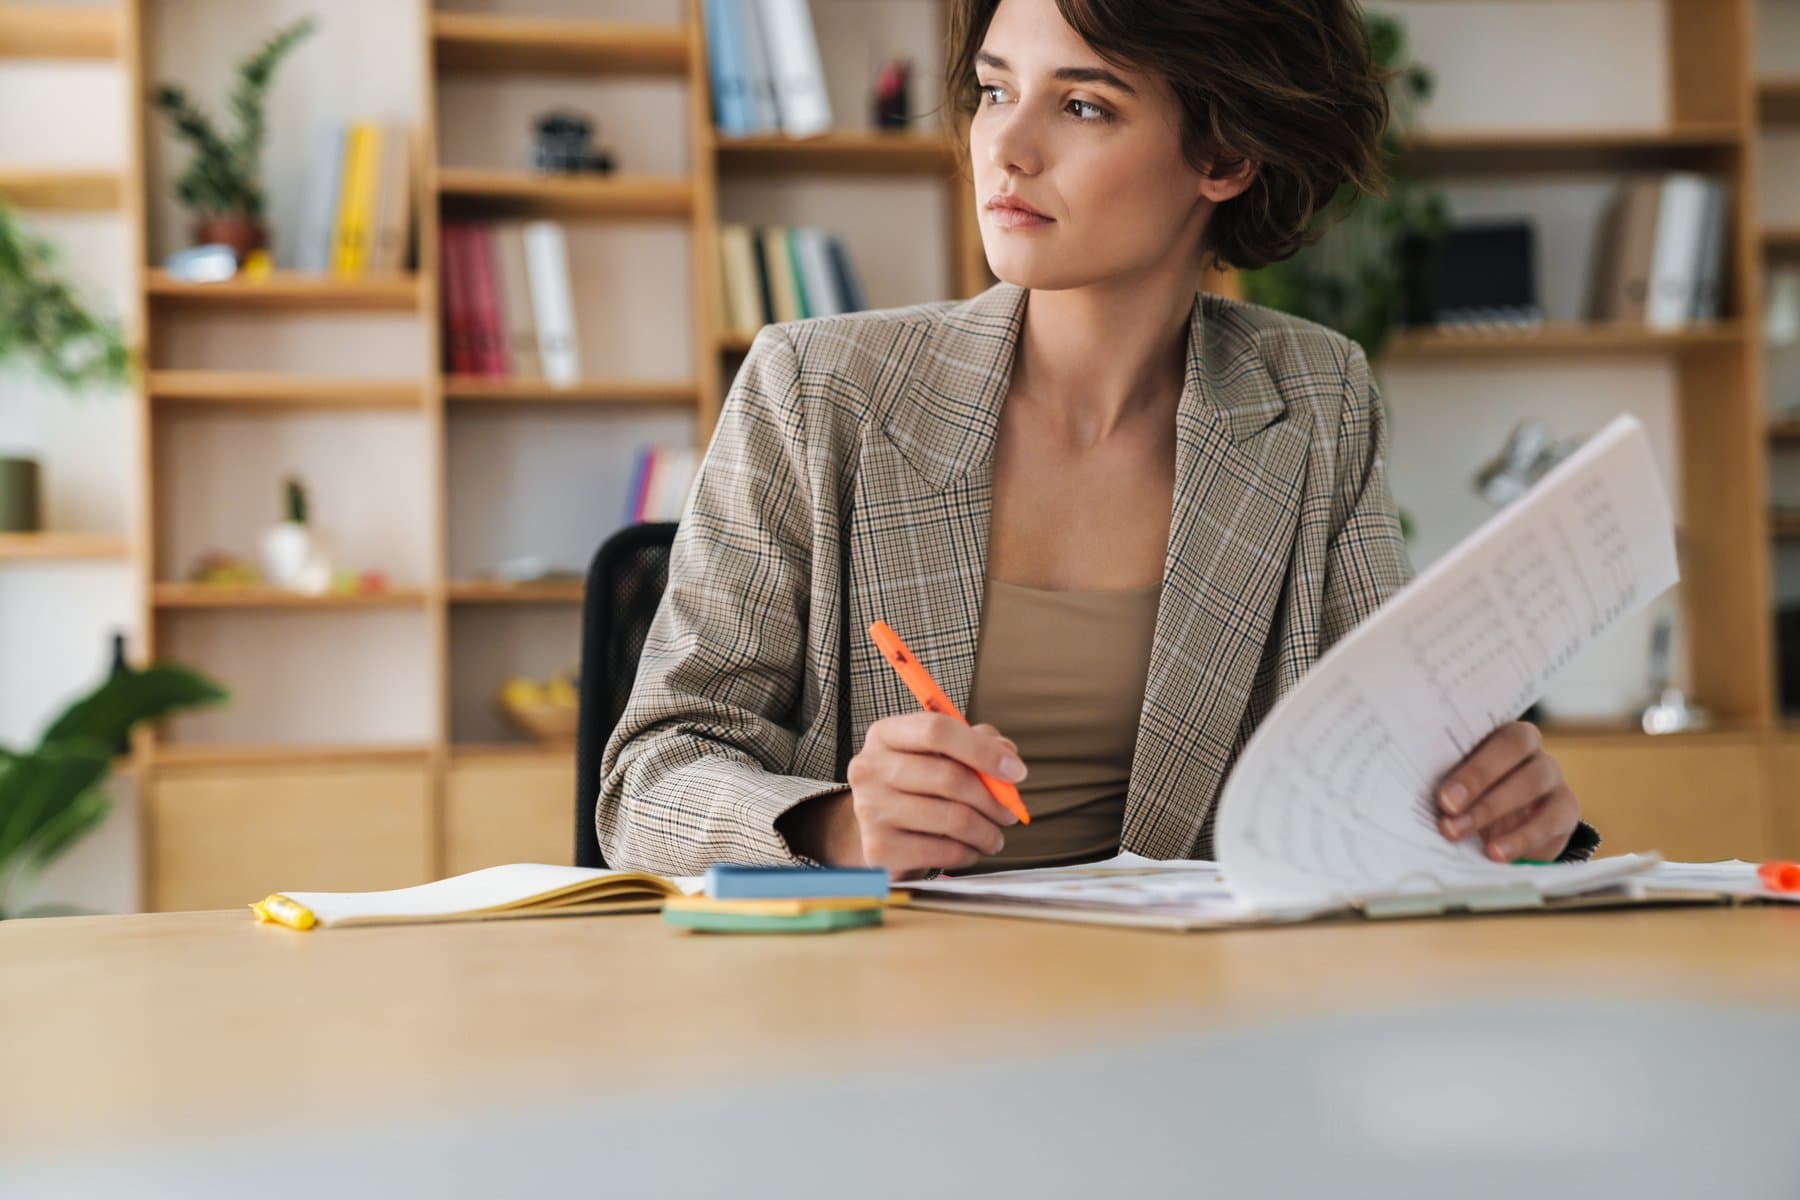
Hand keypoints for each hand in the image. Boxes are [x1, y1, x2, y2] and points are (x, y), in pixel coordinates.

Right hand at [823, 714, 1026, 879]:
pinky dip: (967, 854)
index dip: (983, 750)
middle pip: (949, 777)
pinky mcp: (878, 850)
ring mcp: (869, 810)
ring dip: (986, 832)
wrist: (881, 830)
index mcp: (885, 734)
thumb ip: (977, 743)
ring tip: (993, 837)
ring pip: (952, 819)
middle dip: (993, 799)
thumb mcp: (942, 755)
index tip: (1016, 771)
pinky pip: (942, 852)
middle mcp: (869, 769)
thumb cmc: (918, 787)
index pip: (937, 730)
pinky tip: (968, 850)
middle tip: (1010, 813)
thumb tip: (1006, 754)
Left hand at [1435, 721, 1580, 862]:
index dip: (1473, 767)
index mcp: (1500, 734)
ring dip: (1498, 813)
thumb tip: (1415, 797)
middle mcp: (1531, 751)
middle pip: (1515, 754)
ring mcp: (1553, 778)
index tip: (1444, 797)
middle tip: (1450, 812)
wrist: (1506, 822)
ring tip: (1478, 845)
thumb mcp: (1455, 785)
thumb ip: (1444, 785)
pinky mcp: (1566, 809)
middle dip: (1479, 785)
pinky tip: (1499, 853)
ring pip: (1533, 784)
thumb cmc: (1469, 794)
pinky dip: (1523, 839)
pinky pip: (1551, 820)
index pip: (1494, 736)